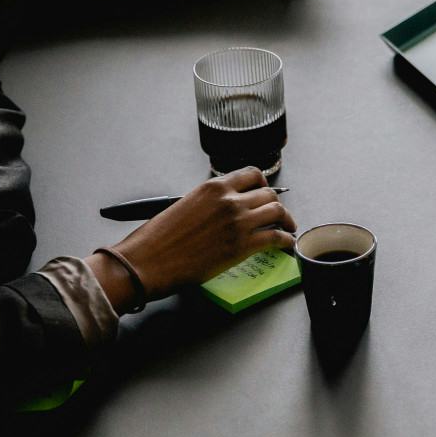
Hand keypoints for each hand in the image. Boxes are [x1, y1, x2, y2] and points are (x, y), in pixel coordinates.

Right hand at [87, 168, 295, 308]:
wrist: (148, 261)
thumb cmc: (157, 238)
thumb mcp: (184, 205)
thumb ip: (208, 203)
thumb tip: (220, 211)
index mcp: (213, 187)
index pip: (251, 175)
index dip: (262, 185)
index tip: (264, 194)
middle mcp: (230, 200)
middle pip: (269, 194)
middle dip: (275, 204)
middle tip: (278, 215)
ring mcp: (239, 222)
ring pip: (277, 212)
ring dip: (286, 220)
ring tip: (288, 228)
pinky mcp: (243, 246)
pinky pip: (276, 237)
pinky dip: (286, 240)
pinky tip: (286, 244)